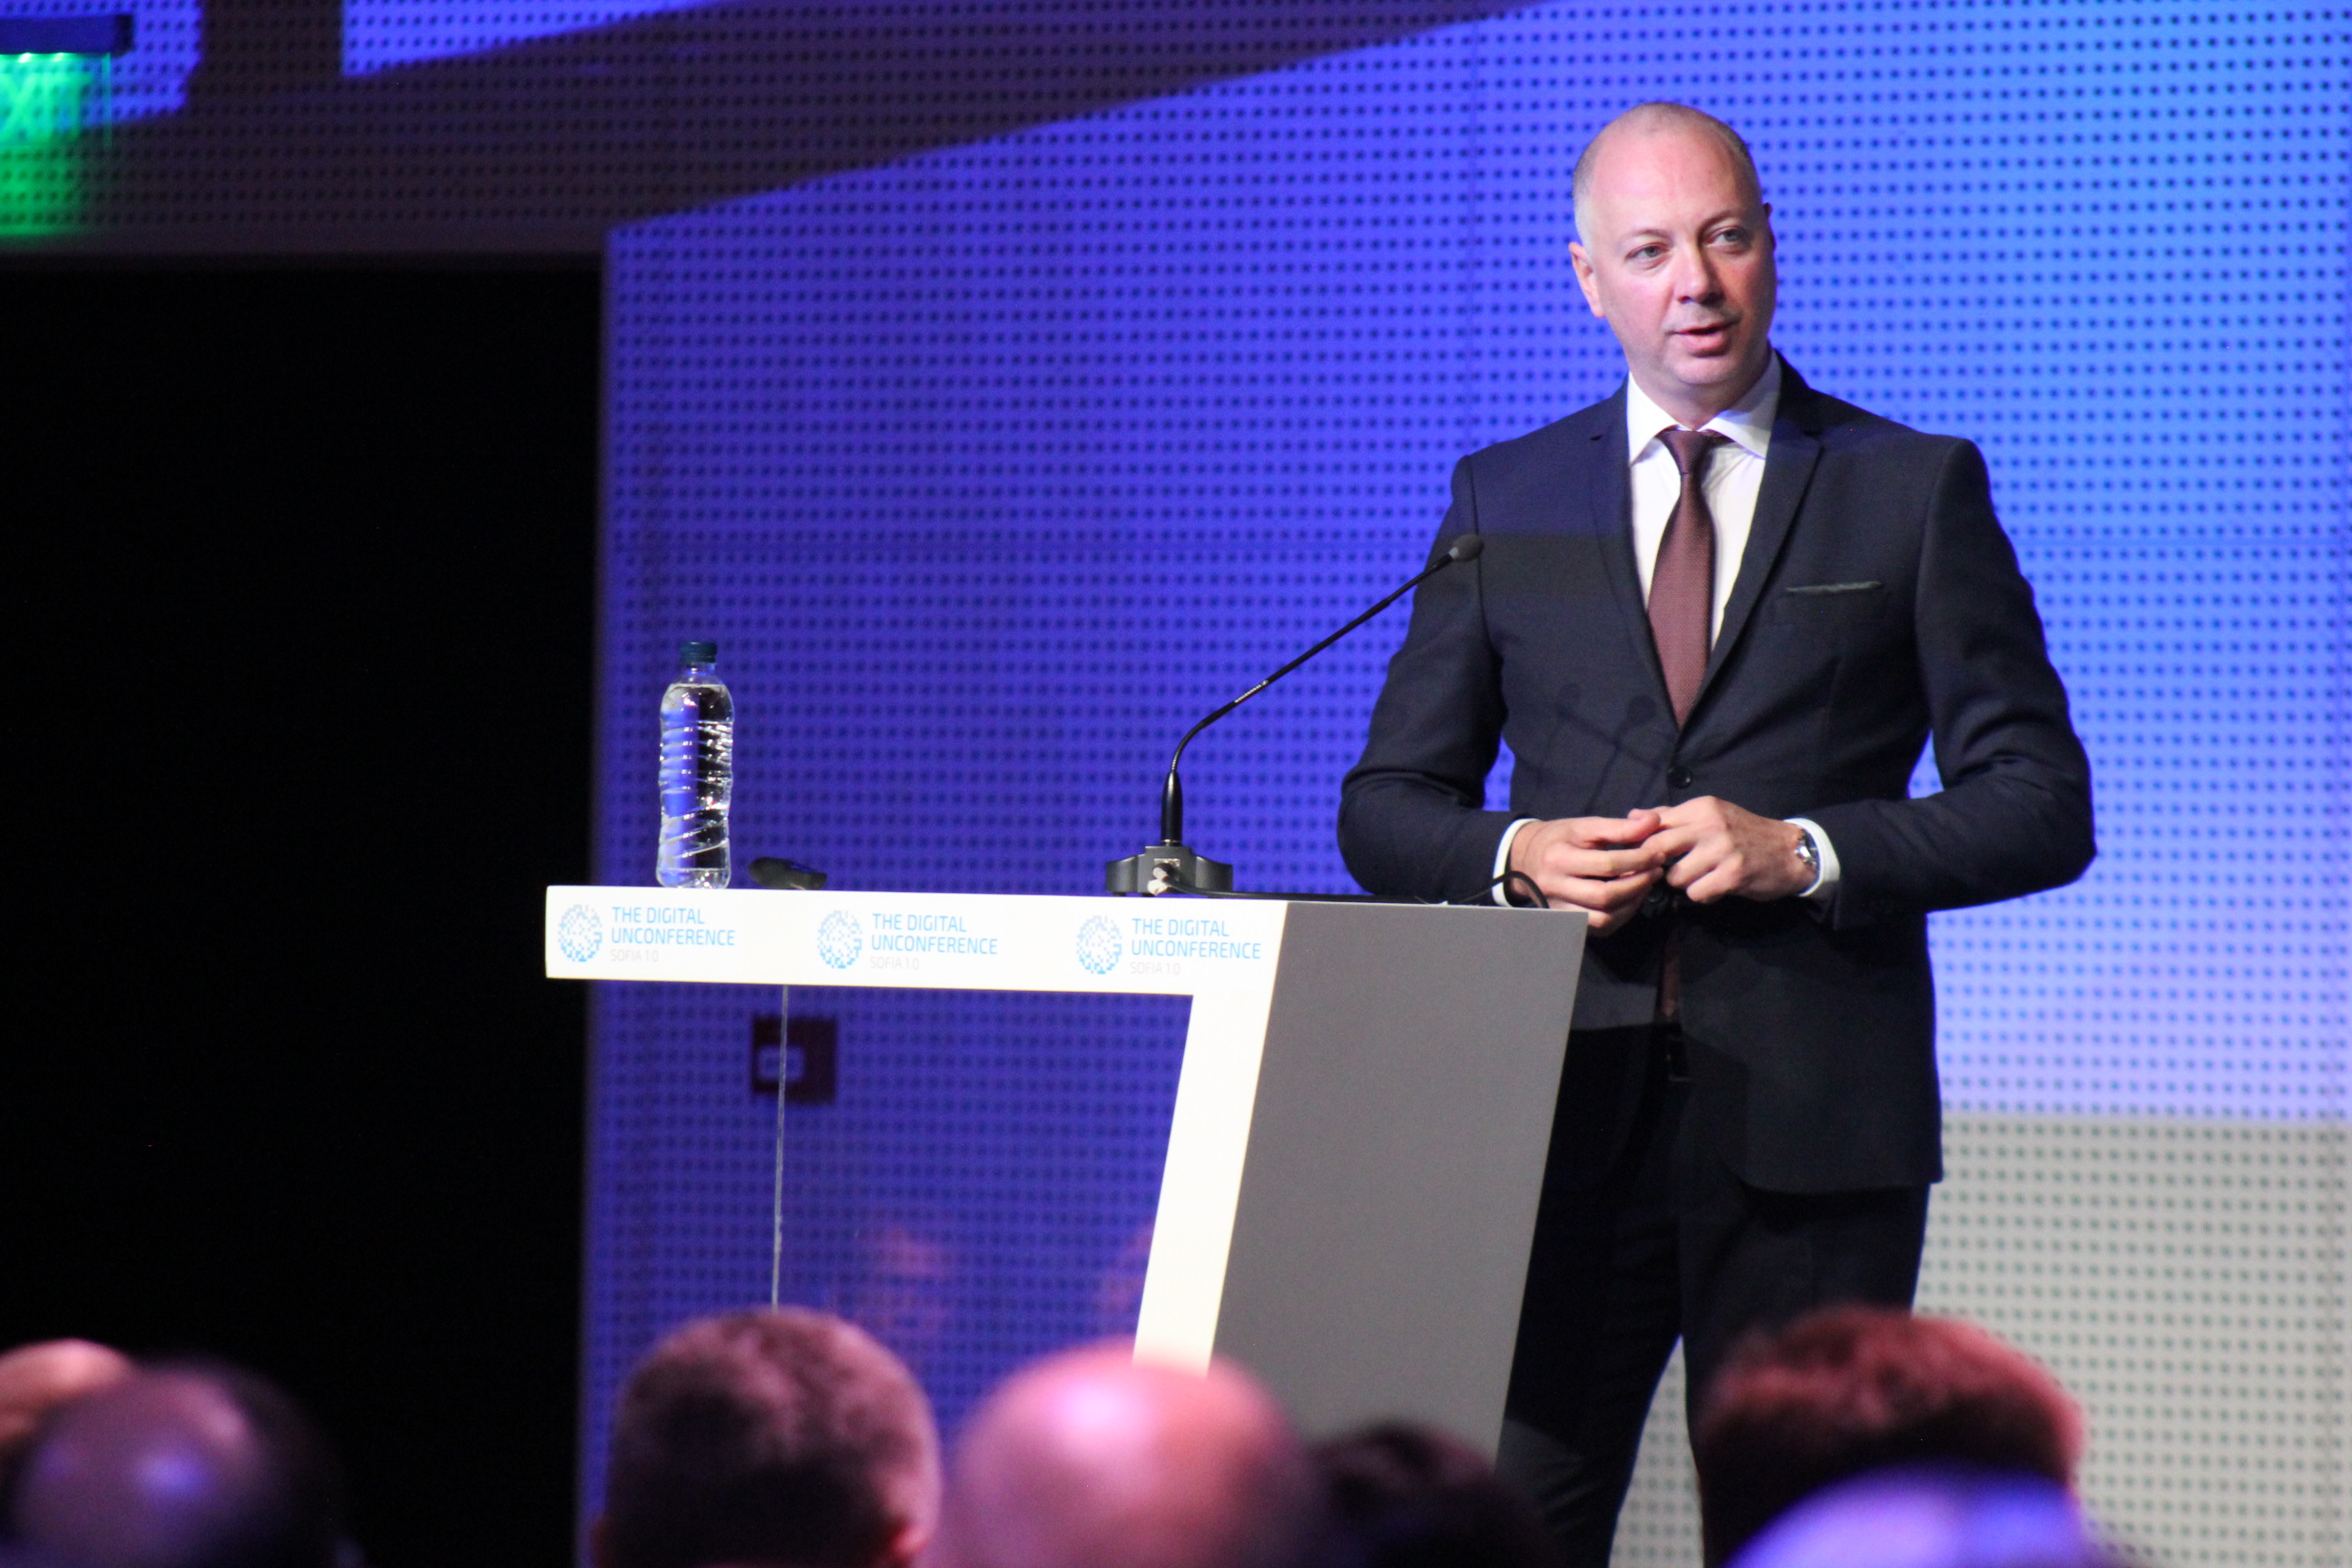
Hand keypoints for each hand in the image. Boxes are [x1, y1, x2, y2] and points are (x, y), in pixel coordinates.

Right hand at [1507, 811, 1667, 932]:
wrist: (1525, 858)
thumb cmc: (1560, 838)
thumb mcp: (1585, 826)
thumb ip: (1620, 826)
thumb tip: (1654, 822)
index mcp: (1559, 858)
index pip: (1607, 864)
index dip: (1639, 860)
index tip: (1657, 853)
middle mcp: (1555, 886)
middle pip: (1605, 895)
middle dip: (1638, 884)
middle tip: (1656, 871)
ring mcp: (1559, 908)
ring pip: (1602, 918)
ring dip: (1632, 903)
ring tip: (1645, 885)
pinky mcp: (1566, 920)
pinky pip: (1598, 927)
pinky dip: (1621, 916)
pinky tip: (1630, 899)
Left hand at [1646, 797, 1812, 903]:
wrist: (1790, 851)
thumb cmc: (1743, 834)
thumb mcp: (1710, 815)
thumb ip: (1672, 816)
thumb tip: (1633, 815)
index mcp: (1701, 807)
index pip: (1653, 825)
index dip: (1642, 845)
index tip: (1644, 857)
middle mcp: (1710, 824)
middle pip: (1657, 848)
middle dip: (1656, 866)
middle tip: (1666, 872)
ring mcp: (1722, 850)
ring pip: (1675, 877)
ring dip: (1684, 884)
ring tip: (1701, 878)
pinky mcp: (1733, 875)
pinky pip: (1696, 894)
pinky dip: (1703, 895)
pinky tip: (1716, 888)